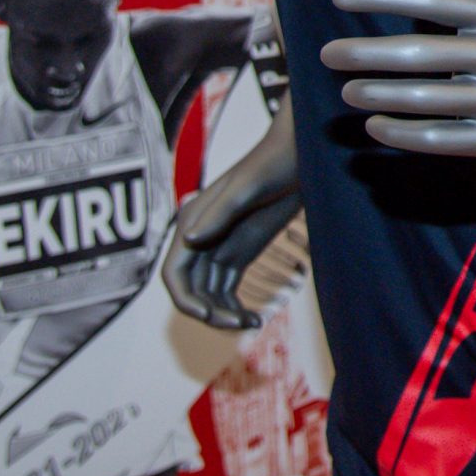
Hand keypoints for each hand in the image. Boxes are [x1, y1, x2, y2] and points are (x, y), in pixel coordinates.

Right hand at [163, 149, 301, 329]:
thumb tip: (189, 239)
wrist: (300, 153)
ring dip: (224, 313)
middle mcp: (201, 236)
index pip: (174, 272)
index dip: (184, 298)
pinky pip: (227, 288)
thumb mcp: (248, 186)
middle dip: (210, 311)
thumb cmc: (274, 162)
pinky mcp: (240, 251)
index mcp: (193, 220)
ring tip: (252, 323)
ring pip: (210, 293)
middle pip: (192, 289)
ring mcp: (220, 246)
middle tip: (241, 323)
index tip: (207, 315)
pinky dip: (235, 306)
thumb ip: (220, 212)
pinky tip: (255, 318)